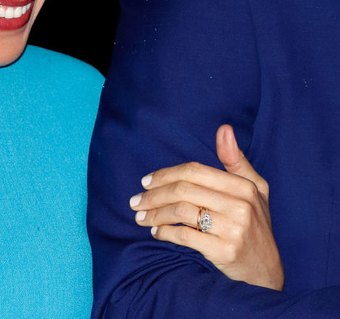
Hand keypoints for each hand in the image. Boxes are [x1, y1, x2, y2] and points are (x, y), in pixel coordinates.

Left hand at [129, 124, 283, 289]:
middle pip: (183, 190)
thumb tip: (224, 129)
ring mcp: (234, 229)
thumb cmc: (254, 225)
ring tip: (141, 217)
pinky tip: (156, 232)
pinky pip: (184, 235)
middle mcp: (241, 205)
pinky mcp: (225, 251)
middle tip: (135, 201)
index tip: (145, 182)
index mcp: (244, 186)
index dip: (164, 174)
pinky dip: (164, 232)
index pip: (193, 171)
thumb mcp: (254, 190)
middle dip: (153, 195)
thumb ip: (235, 160)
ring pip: (180, 212)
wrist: (265, 271)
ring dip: (154, 214)